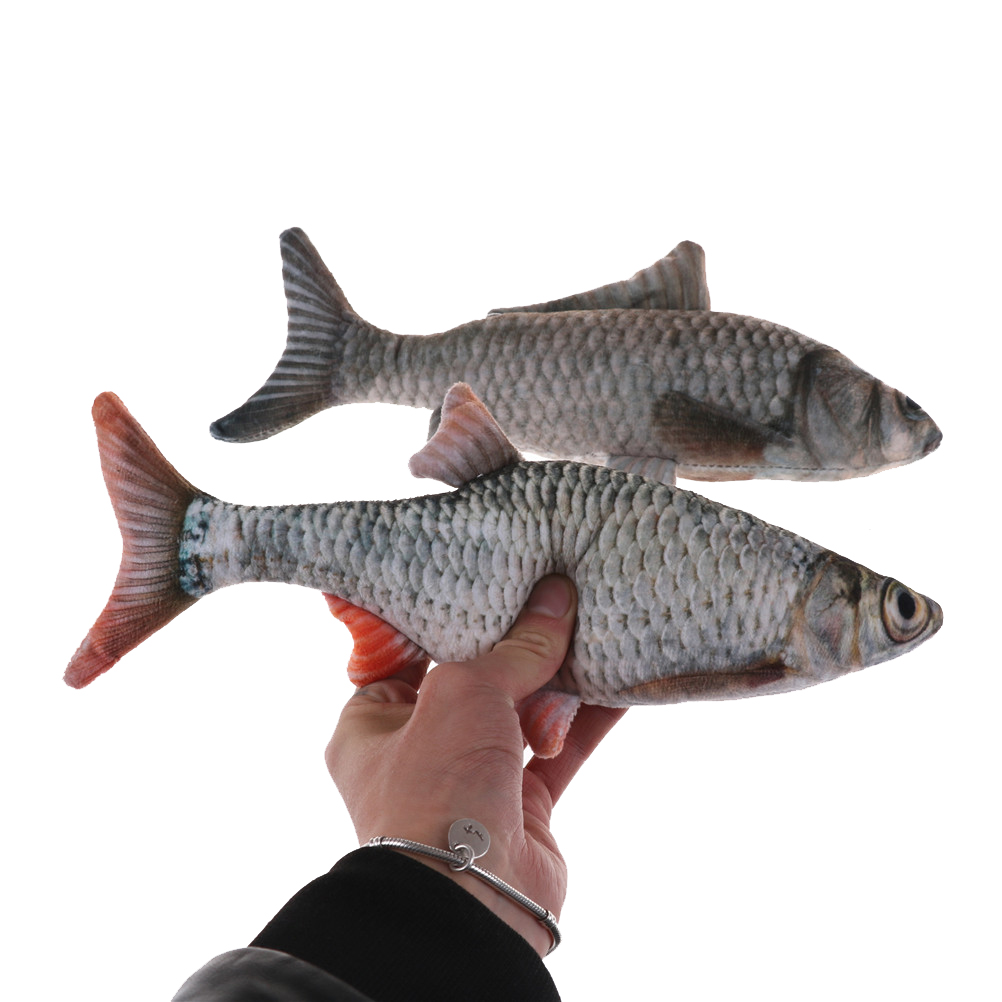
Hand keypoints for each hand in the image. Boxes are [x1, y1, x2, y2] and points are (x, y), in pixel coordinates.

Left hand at [325, 575, 625, 955]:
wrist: (471, 899)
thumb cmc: (436, 788)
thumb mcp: (465, 693)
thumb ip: (514, 648)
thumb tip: (556, 600)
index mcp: (373, 722)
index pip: (407, 653)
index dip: (447, 618)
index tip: (484, 581)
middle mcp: (419, 748)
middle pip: (473, 679)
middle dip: (514, 644)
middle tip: (549, 594)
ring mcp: (472, 777)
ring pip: (520, 712)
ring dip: (557, 678)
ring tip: (592, 626)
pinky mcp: (522, 805)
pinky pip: (558, 747)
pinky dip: (587, 718)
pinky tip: (619, 682)